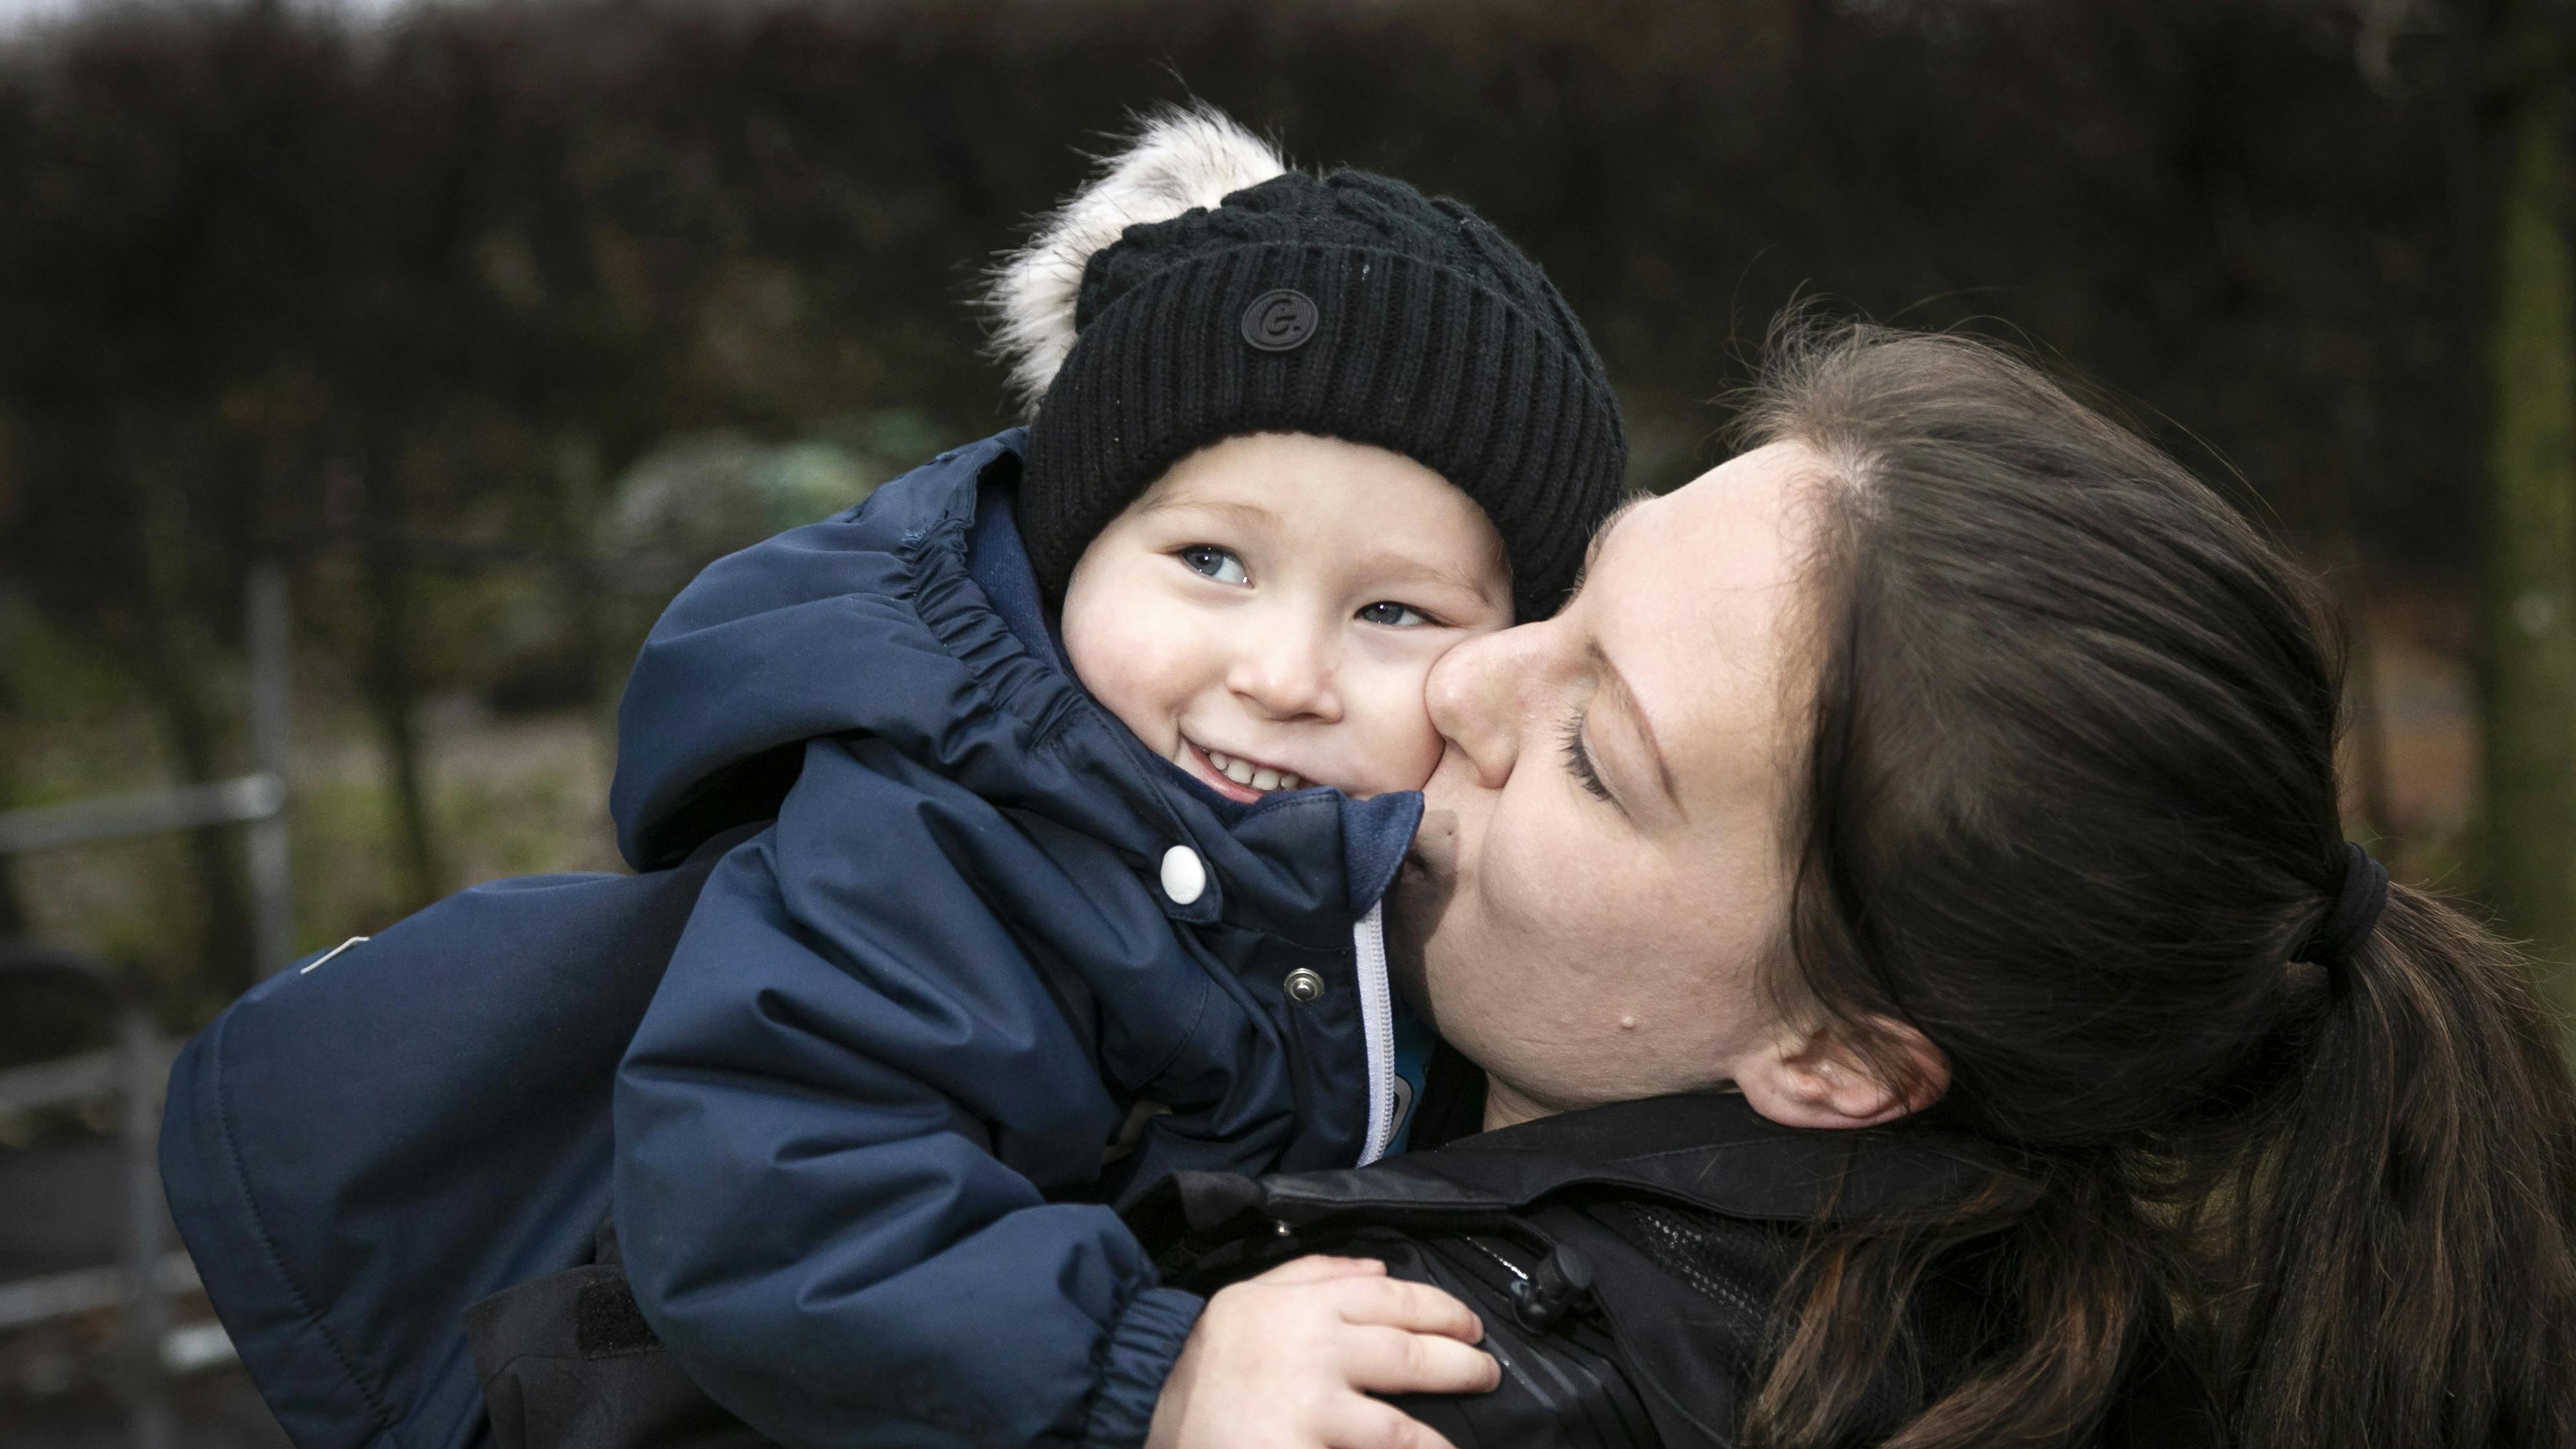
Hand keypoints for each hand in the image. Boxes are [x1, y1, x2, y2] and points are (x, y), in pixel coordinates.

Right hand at [1143, 1254, 1497, 1448]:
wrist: (1140, 1405)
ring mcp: (1311, 1411)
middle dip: (1461, 1366)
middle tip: (1487, 1374)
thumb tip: (1378, 1265)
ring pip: (1400, 1432)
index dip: (1444, 1312)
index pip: (1394, 1298)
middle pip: (1410, 1356)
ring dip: (1437, 1444)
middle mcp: (1315, 1353)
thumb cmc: (1203, 1360)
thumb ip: (1312, 1273)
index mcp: (1305, 1308)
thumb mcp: (1247, 1297)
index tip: (1472, 1327)